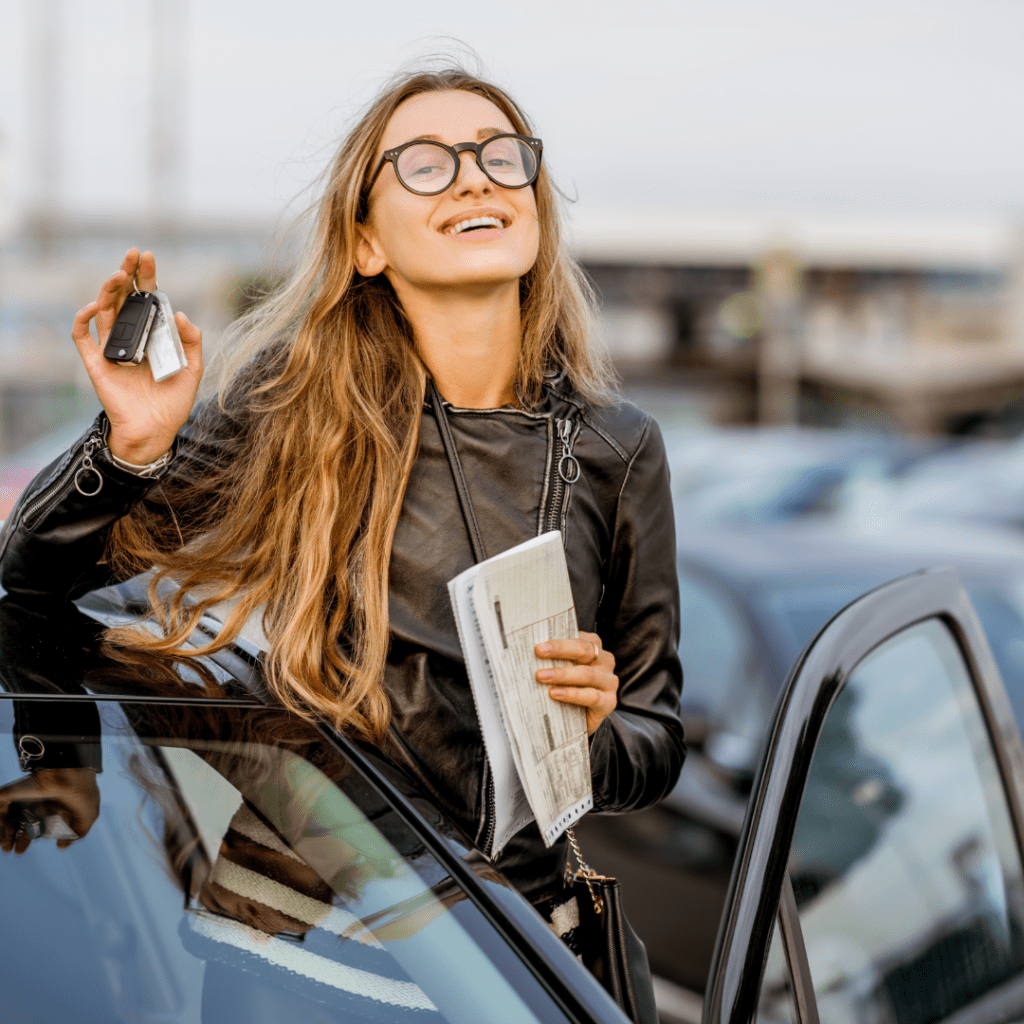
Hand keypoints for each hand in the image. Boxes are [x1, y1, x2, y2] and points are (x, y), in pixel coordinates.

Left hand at [0, 769, 100, 853]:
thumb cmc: (82, 792)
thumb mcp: (88, 815)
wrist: (71, 774)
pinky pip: (0, 810)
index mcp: (55, 805)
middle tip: (15, 852)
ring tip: (6, 848)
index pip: (40, 824)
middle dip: (19, 839)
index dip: (33, 837)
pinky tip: (3, 836)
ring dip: (5, 835)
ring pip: (10, 818)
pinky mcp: (13, 793)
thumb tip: (61, 846)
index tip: (30, 846)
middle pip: (23, 823)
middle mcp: (38, 801)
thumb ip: (77, 833)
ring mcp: (25, 797)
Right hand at [71, 249, 203, 463]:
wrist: (156, 430)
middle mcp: (131, 338)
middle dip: (126, 274)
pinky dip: (84, 319)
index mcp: (152, 336)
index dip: (146, 277)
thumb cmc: (174, 402)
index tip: (147, 257)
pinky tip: (94, 306)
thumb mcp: (192, 369)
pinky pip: (83, 337)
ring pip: (104, 311)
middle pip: (123, 298)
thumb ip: (191, 341)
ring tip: (118, 274)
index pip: (146, 300)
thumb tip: (179, 313)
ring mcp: (113, 350)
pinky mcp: (97, 364)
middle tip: (132, 255)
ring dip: (108, 290)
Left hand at [534, 631, 617, 735]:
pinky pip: (591, 696)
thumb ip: (552, 657)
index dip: (558, 641)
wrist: (578, 721)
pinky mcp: (609, 702)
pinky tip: (555, 694)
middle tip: (538, 652)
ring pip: (586, 673)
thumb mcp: (560, 668)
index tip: (538, 645)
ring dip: (562, 674)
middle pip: (584, 650)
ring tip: (541, 676)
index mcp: (594, 646)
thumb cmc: (566, 687)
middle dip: (559, 650)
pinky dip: (572, 694)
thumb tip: (528, 648)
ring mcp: (609, 681)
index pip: (578, 638)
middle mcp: (605, 661)